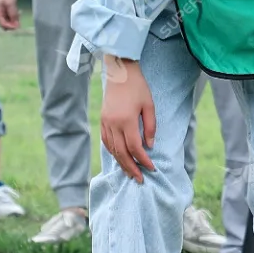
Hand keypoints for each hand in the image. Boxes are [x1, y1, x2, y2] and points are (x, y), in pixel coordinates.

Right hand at [0, 0, 19, 30]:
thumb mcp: (11, 3)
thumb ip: (13, 14)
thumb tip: (16, 24)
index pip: (3, 24)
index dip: (11, 26)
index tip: (19, 25)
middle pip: (5, 23)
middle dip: (13, 23)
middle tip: (20, 18)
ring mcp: (0, 10)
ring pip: (7, 19)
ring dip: (14, 19)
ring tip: (20, 13)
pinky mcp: (4, 8)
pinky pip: (8, 15)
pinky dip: (13, 15)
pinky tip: (18, 11)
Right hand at [100, 56, 156, 180]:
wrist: (120, 73)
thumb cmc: (138, 88)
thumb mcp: (150, 106)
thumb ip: (150, 127)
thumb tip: (150, 146)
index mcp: (126, 121)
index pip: (135, 147)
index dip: (143, 160)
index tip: (151, 168)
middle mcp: (113, 124)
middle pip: (122, 153)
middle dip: (131, 168)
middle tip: (140, 180)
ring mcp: (106, 123)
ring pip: (112, 149)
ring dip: (121, 163)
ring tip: (130, 173)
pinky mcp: (102, 121)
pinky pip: (106, 141)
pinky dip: (113, 152)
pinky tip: (119, 158)